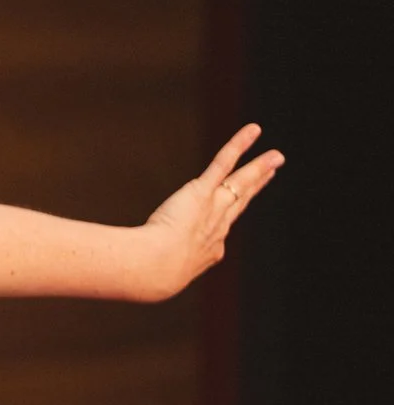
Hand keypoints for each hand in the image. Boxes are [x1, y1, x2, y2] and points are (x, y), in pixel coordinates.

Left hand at [139, 124, 282, 299]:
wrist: (156, 268)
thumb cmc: (149, 273)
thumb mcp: (157, 271)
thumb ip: (152, 262)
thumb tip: (129, 269)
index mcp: (211, 246)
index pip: (226, 222)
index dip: (234, 210)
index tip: (242, 199)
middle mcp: (218, 226)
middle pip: (242, 200)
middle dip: (257, 184)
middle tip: (272, 171)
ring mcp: (213, 208)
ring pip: (241, 182)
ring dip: (259, 167)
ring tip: (276, 155)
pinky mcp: (201, 192)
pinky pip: (224, 163)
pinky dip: (239, 144)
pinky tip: (252, 131)